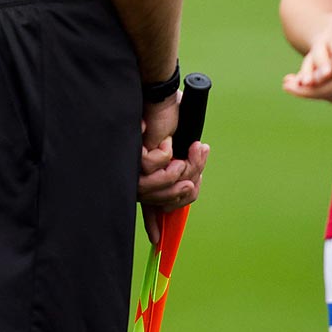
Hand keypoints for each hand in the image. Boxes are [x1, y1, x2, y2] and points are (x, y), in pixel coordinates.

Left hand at [139, 84, 207, 243]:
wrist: (155, 91)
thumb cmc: (163, 111)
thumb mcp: (176, 139)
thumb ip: (180, 160)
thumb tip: (190, 177)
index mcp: (144, 174)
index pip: (150, 207)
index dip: (153, 223)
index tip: (156, 240)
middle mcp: (136, 174)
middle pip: (169, 199)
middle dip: (189, 181)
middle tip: (197, 153)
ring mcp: (134, 168)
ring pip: (165, 186)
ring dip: (185, 169)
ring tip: (190, 149)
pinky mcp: (135, 157)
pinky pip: (159, 169)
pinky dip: (170, 158)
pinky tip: (170, 144)